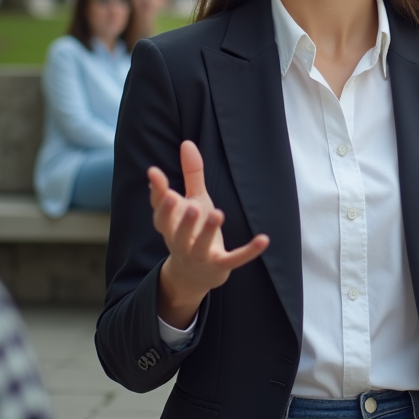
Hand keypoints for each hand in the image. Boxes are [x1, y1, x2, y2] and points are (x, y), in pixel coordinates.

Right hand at [149, 140, 268, 327]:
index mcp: (170, 225)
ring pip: (201, 246)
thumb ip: (191, 174)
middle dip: (181, 219)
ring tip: (218, 214)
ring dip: (207, 232)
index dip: (157, 193)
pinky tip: (264, 239)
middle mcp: (180, 242)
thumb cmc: (192, 230)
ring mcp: (199, 256)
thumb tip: (187, 143)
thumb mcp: (192, 201)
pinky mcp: (220, 266)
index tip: (154, 173)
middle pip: (176, 232)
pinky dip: (249, 251)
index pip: (160, 210)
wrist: (194, 276)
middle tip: (186, 203)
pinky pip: (234, 260)